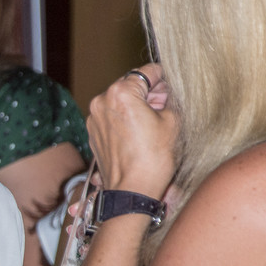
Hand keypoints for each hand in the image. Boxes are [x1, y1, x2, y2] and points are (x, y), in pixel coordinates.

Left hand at [87, 63, 177, 195]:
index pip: (146, 72)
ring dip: (137, 106)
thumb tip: (168, 91)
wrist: (132, 192)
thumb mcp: (173, 122)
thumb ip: (170, 98)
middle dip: (149, 93)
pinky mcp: (93, 133)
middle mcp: (101, 101)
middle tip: (168, 102)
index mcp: (120, 92)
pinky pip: (112, 118)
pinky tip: (140, 132)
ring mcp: (94, 118)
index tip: (172, 81)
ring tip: (155, 120)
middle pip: (131, 86)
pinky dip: (125, 119)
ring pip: (120, 102)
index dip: (163, 76)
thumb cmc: (153, 159)